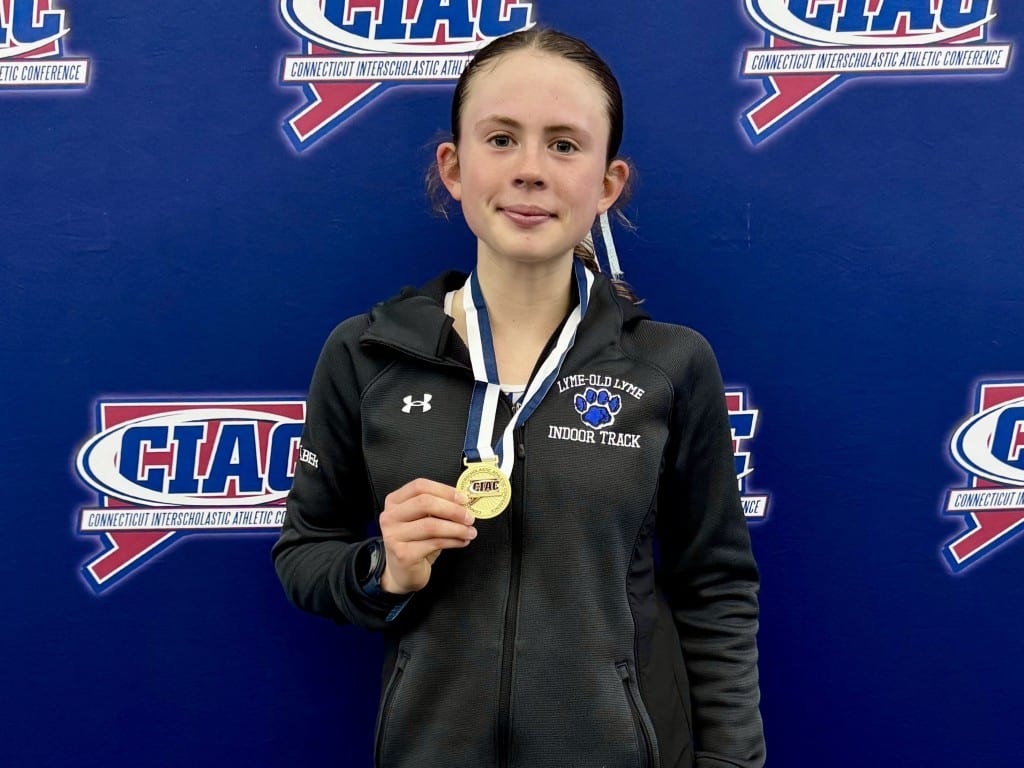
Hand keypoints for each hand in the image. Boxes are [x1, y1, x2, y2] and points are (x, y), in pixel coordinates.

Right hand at [378, 478, 476, 593]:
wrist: (402, 572)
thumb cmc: (415, 543)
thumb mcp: (423, 520)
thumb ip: (438, 507)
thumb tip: (463, 502)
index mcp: (395, 501)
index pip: (420, 486)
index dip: (445, 490)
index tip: (463, 499)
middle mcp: (390, 516)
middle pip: (425, 503)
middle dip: (453, 509)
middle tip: (469, 517)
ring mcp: (394, 536)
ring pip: (431, 525)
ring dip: (457, 528)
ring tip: (470, 532)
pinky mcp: (404, 554)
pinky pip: (435, 543)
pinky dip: (453, 541)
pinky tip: (461, 541)